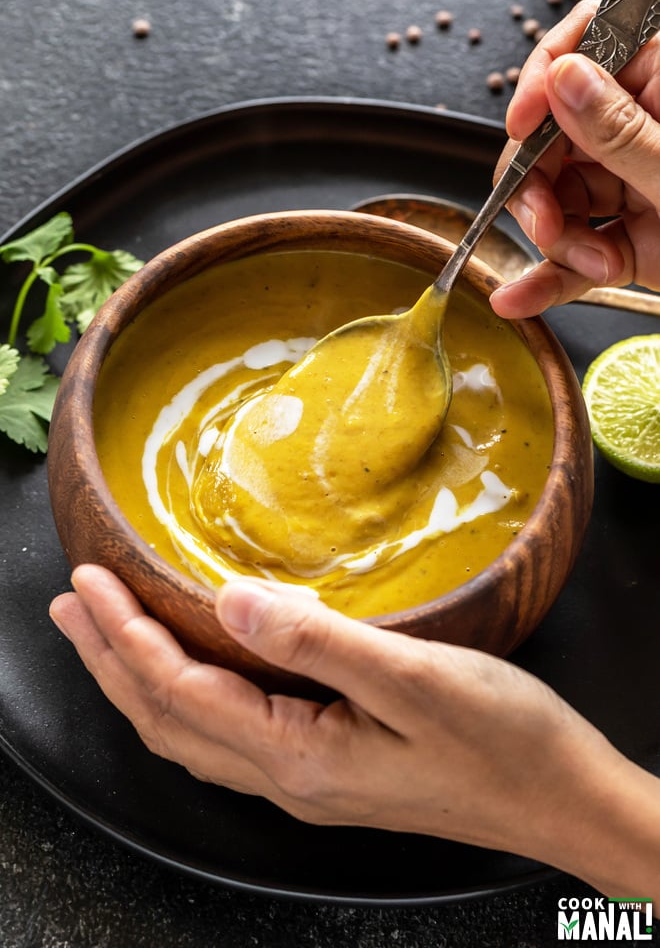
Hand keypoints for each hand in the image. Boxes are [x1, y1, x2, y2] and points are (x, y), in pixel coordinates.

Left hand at [50, 565, 659, 905]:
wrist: (561, 800)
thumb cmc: (503, 741)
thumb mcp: (413, 679)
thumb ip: (314, 641)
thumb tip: (228, 602)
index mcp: (298, 754)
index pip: (179, 690)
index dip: (124, 635)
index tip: (88, 583)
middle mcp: (289, 778)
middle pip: (168, 720)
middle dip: (110, 660)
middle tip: (69, 608)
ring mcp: (308, 783)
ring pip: (192, 734)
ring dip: (140, 681)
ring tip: (107, 638)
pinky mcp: (331, 772)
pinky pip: (228, 738)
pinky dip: (187, 699)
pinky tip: (193, 679)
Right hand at [490, 0, 659, 318]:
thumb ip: (621, 131)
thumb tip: (565, 81)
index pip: (587, 48)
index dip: (544, 78)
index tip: (524, 122)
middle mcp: (640, 132)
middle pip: (554, 137)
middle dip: (539, 185)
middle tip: (546, 221)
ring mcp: (630, 187)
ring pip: (556, 201)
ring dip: (556, 241)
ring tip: (589, 264)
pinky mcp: (626, 242)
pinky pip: (571, 256)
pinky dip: (546, 280)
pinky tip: (520, 297)